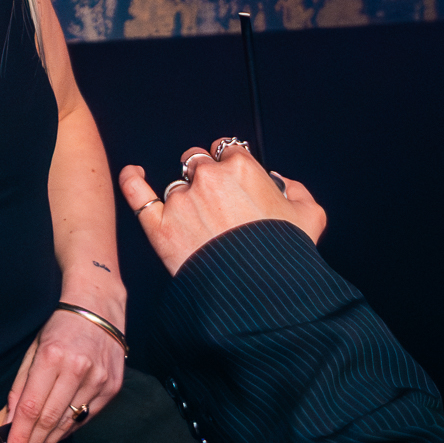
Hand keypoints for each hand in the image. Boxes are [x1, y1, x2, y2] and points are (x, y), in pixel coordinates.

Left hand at [4, 304, 125, 442]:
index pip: (31, 406)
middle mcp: (78, 369)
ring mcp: (98, 379)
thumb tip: (10, 418)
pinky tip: (56, 438)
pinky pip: (87, 416)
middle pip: (50, 419)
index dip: (20, 433)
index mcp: (52, 356)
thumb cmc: (60, 327)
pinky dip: (70, 429)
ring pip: (70, 422)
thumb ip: (21, 384)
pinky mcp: (112, 387)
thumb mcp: (34, 348)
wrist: (98, 309)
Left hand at [121, 138, 326, 273]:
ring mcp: (181, 200)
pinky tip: (133, 172)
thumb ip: (298, 190)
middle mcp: (208, 178)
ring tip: (201, 225)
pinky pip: (138, 193)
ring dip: (185, 197)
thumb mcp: (310, 217)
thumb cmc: (286, 255)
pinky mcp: (159, 225)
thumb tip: (279, 181)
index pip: (228, 149)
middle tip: (217, 204)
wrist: (258, 293)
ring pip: (177, 185)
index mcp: (242, 167)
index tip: (232, 180)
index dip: (229, 164)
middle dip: (206, 177)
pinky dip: (132, 179)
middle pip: (198, 162)